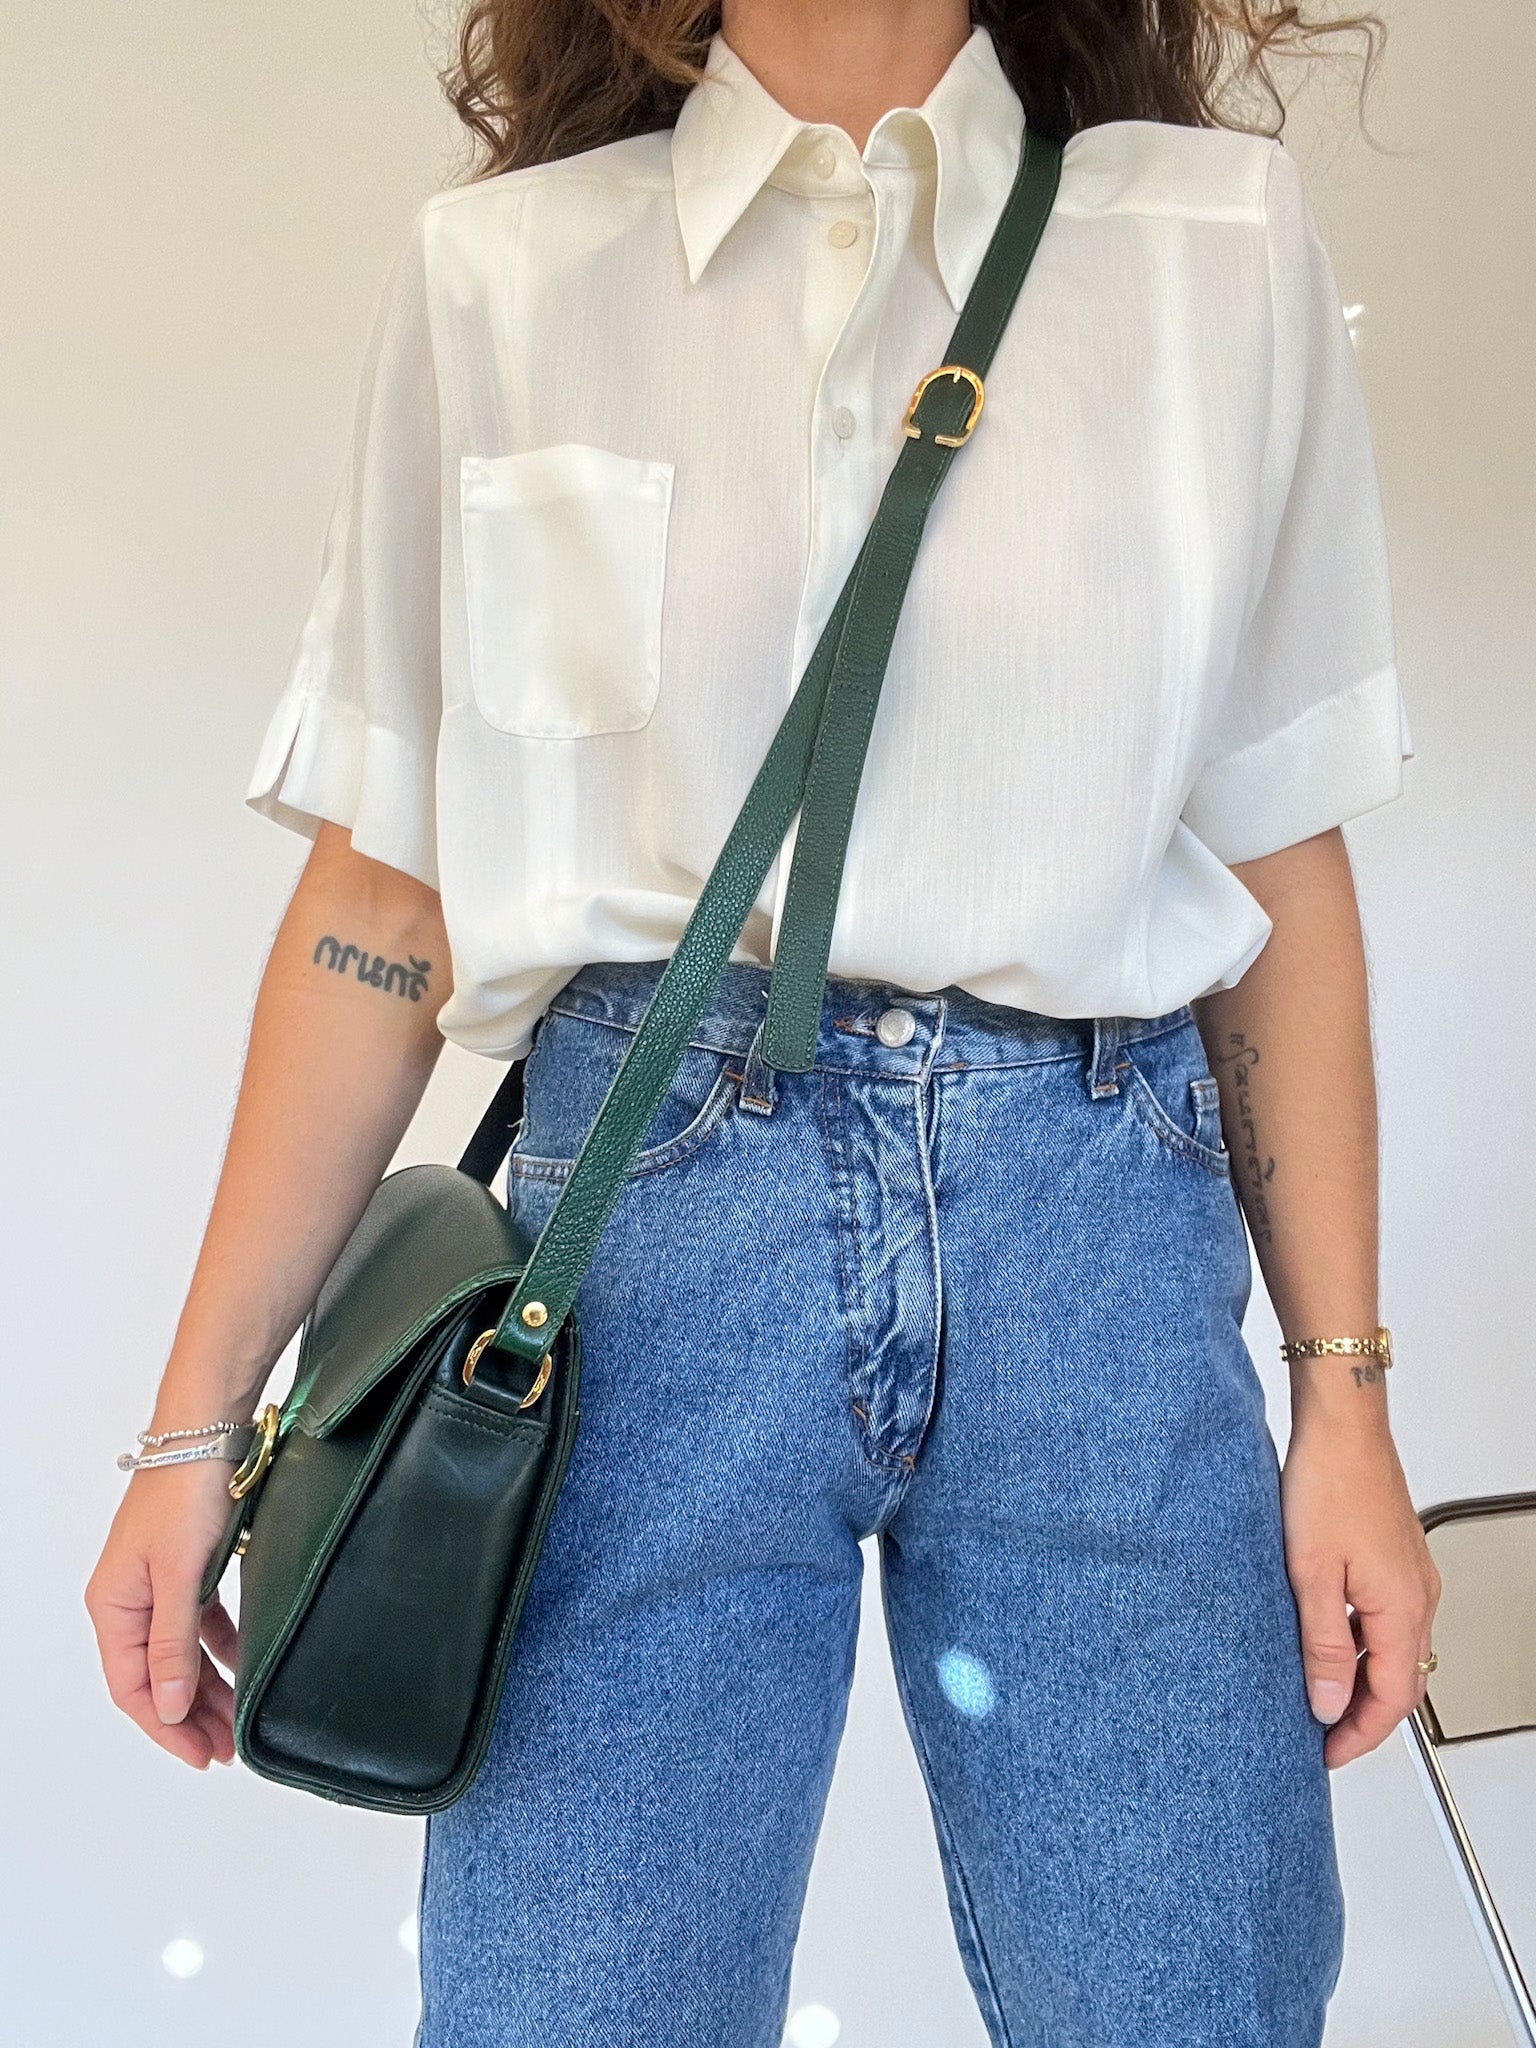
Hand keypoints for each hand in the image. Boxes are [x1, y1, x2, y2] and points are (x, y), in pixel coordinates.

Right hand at [84, 1458, 241, 1768]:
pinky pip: (201, 1623)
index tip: (201, 1756)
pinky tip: (244, 1665)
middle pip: (158, 1677)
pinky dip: (221, 1648)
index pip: (132, 1688)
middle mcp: (131, 1599)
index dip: (165, 1727)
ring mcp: (160, 1583)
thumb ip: (172, 1644)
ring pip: (182, 1653)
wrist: (210, 1431)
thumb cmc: (185, 1493)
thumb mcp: (179, 1576)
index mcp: (113, 1606)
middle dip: (191, 1716)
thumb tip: (166, 1707)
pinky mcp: (190, 1567)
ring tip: (239, 1720)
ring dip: (209, 1687)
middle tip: (228, 1749)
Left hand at [1280, 1417, 1440, 1768]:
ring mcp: (1412, 1577)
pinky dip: (1361, 1643)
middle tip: (1322, 1734)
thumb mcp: (1309, 1574)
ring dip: (1360, 1678)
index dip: (1358, 1735)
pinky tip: (1326, 1637)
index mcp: (1401, 1609)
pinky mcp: (1397, 1559)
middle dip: (1363, 1716)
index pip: (1390, 1700)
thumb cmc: (1328, 1484)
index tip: (1326, 1752)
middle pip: (1399, 1682)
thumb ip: (1320, 1645)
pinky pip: (1386, 1619)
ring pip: (1393, 1651)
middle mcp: (1418, 1597)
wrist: (1343, 1427)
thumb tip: (1327, 1702)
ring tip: (1316, 1690)